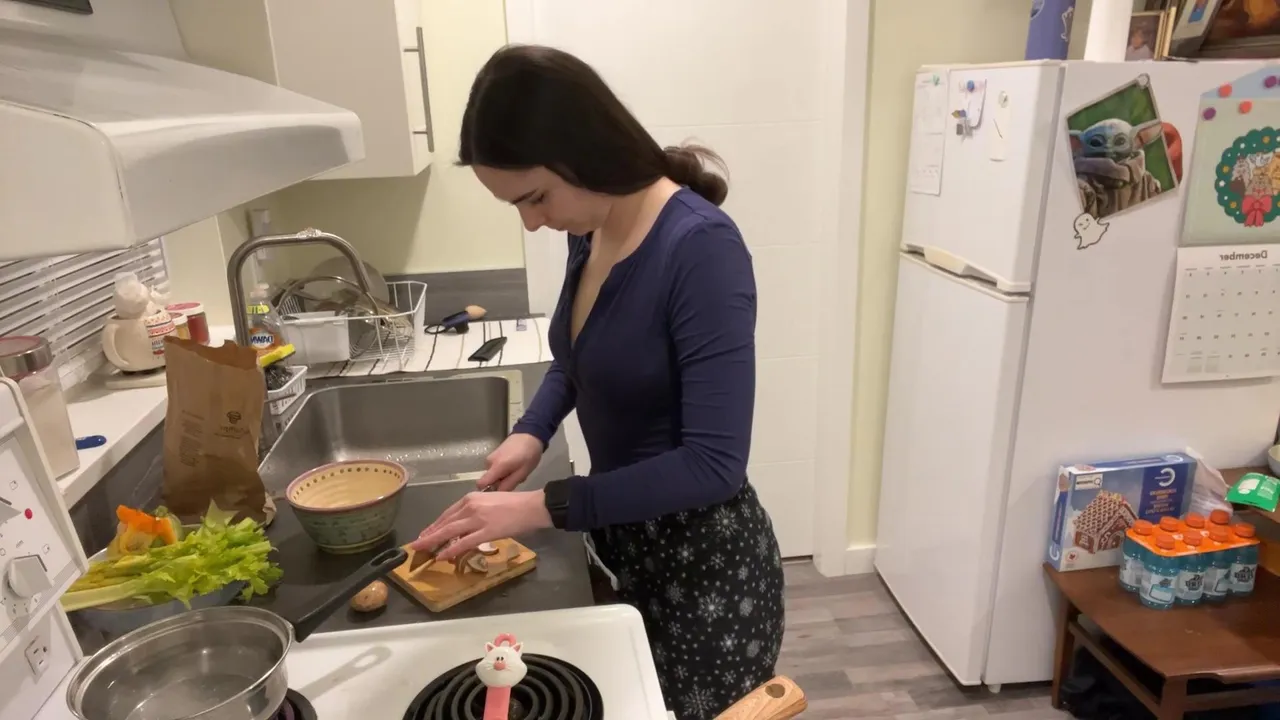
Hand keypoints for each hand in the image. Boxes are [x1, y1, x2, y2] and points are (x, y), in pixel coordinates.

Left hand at [409, 490, 551, 559]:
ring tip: (421, 549)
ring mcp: (477, 519)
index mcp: (471, 498)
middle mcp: (470, 507)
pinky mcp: (486, 531)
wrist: (532, 506)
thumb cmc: (516, 504)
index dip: (435, 525)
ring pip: (449, 531)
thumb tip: (467, 525)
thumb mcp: (491, 502)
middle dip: (429, 534)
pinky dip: (451, 549)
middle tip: (416, 543)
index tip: (426, 533)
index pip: (448, 513)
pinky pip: (464, 542)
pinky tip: (441, 556)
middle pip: (444, 522)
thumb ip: (477, 511)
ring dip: (433, 541)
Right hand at [477, 433, 542, 491]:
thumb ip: (508, 484)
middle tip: (516, 479)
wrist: (530, 433)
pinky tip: (515, 466)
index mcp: (496, 466)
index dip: (487, 491)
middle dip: (500, 483)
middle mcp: (489, 462)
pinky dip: (504, 470)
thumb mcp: (522, 473)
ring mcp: (490, 457)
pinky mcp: (494, 454)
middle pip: (489, 480)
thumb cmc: (529, 454)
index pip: (481, 484)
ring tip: (518, 472)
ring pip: (494, 474)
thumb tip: (497, 493)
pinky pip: (496, 468)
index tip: (499, 493)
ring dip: (504, 476)